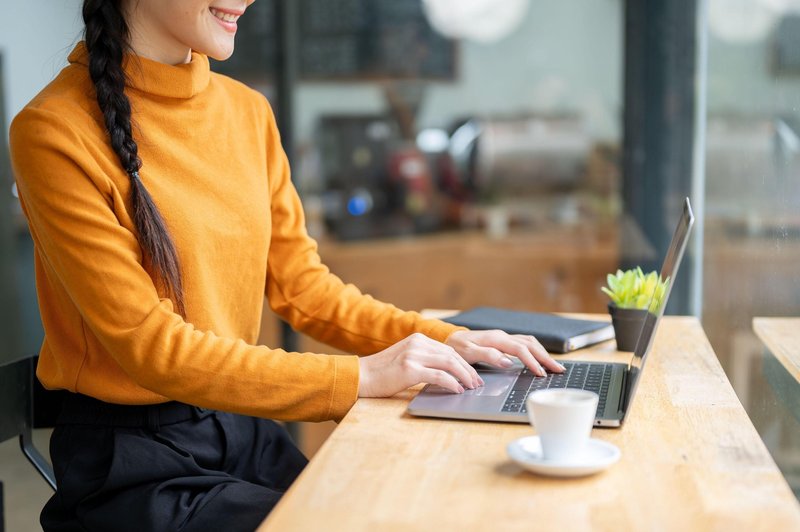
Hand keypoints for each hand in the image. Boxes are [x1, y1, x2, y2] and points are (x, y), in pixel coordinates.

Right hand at [358, 333, 482, 396]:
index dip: (463, 363)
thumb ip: (423, 360)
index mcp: (417, 339)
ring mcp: (413, 355)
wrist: (360, 377)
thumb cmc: (382, 373)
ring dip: (464, 376)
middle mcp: (417, 343)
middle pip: (452, 355)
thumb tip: (446, 373)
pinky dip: (452, 383)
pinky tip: (457, 390)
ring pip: (449, 363)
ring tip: (471, 387)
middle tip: (478, 383)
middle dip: (468, 370)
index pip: (448, 349)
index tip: (473, 375)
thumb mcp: (405, 359)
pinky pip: (439, 375)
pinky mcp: (410, 369)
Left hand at [444, 329, 565, 376]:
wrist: (450, 338)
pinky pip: (525, 343)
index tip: (541, 373)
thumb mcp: (467, 353)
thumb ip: (487, 355)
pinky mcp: (504, 341)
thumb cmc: (457, 347)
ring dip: (543, 353)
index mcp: (495, 338)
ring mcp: (504, 337)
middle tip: (558, 370)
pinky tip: (541, 358)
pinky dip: (536, 350)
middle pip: (530, 344)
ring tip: (554, 366)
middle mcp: (502, 336)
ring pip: (530, 342)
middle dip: (545, 357)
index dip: (532, 361)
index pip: (520, 349)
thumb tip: (508, 361)